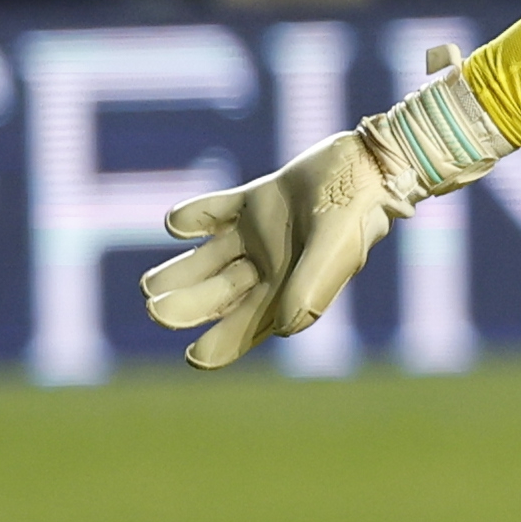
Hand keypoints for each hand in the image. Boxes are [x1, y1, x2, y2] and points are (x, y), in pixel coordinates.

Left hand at [138, 129, 416, 368]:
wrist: (371, 165)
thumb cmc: (357, 213)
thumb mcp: (335, 252)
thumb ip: (311, 288)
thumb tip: (283, 330)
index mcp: (290, 287)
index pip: (250, 325)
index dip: (223, 345)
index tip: (195, 356)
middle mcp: (272, 265)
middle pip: (220, 294)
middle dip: (187, 306)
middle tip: (156, 311)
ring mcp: (261, 234)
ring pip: (210, 259)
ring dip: (179, 273)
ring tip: (149, 285)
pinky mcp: (256, 200)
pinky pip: (216, 213)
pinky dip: (192, 218)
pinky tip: (177, 226)